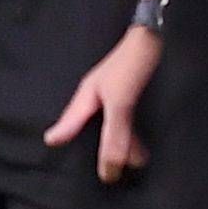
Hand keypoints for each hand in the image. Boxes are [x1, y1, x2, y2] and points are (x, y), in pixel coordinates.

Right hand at [44, 19, 161, 182]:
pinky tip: (143, 147)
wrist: (157, 35)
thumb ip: (115, 135)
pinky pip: (128, 120)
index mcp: (86, 96)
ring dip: (122, 144)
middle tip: (107, 173)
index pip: (70, 121)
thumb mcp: (120, 103)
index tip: (50, 144)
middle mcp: (98, 95)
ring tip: (136, 164)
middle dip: (98, 147)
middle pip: (92, 126)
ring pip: (113, 125)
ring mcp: (115, 93)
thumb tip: (108, 169)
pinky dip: (133, 135)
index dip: (62, 133)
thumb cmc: (131, 64)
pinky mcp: (133, 92)